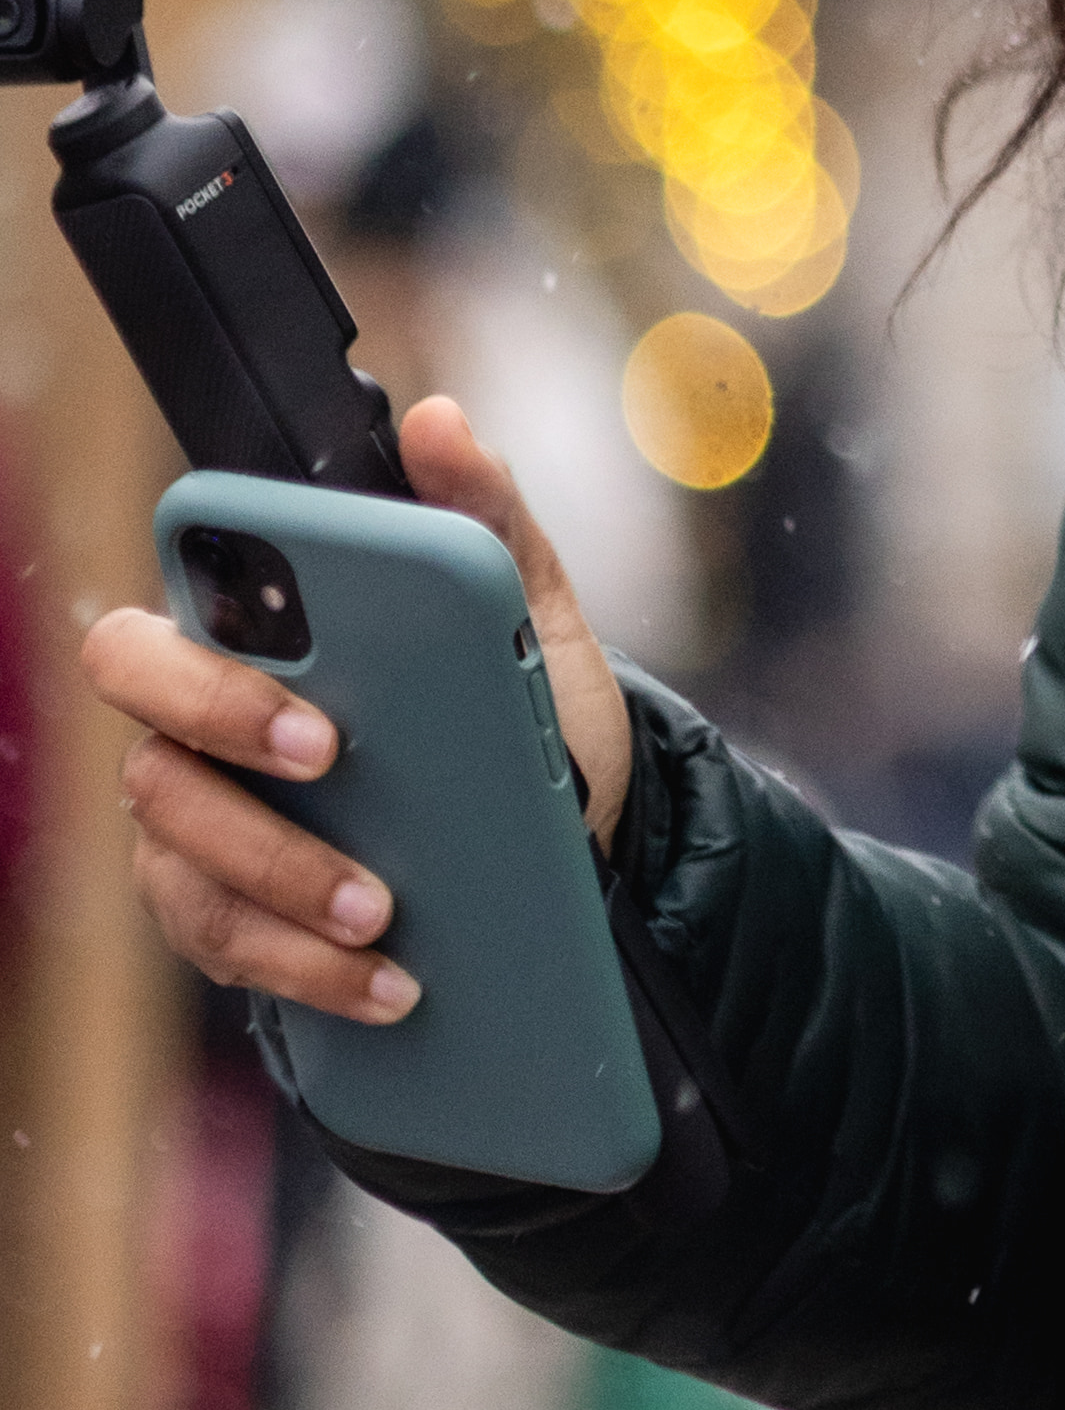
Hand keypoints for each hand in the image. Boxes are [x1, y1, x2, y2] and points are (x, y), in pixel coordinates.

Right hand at [81, 400, 632, 1025]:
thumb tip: (438, 422)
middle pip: (144, 737)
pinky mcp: (223, 920)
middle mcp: (198, 734)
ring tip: (386, 918)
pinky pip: (226, 947)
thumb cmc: (519, 717)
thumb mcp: (532, 622)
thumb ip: (485, 518)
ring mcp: (199, 833)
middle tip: (336, 780)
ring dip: (285, 888)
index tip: (316, 718)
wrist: (575, 846)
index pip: (161, 631)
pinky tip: (386, 986)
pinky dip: (308, 971)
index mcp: (252, 648)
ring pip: (182, 853)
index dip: (208, 673)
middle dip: (231, 763)